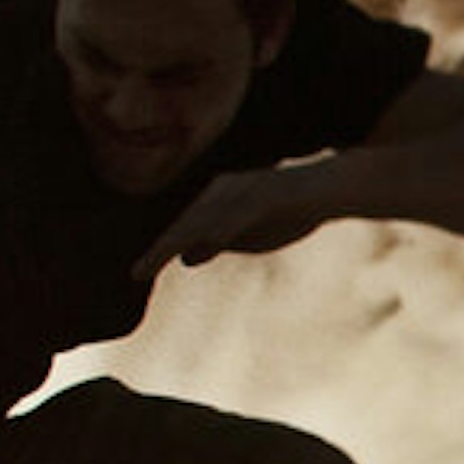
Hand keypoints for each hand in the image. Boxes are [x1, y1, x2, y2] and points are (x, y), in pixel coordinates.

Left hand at [140, 159, 339, 277]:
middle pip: (187, 223)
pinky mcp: (268, 193)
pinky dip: (226, 226)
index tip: (137, 274)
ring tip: (163, 257)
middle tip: (139, 271)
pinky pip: (243, 211)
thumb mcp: (245, 235)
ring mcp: (245, 190)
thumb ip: (216, 242)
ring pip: (210, 216)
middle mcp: (224, 190)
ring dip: (186, 237)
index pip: (182, 230)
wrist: (327, 189)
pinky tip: (211, 241)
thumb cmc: (283, 212)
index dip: (159, 252)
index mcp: (215, 200)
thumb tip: (185, 256)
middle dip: (162, 247)